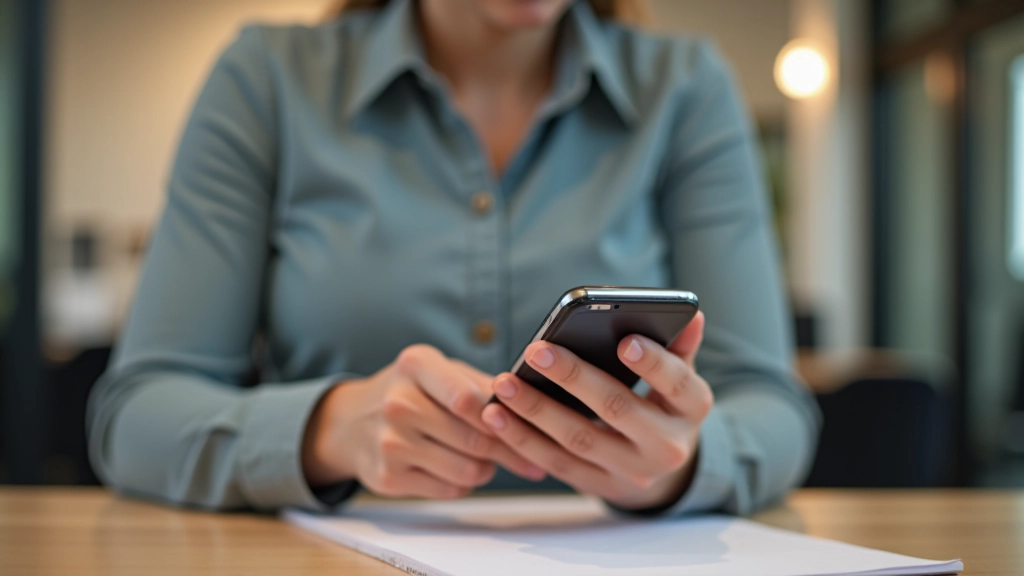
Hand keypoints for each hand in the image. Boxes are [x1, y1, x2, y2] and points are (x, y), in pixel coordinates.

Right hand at [302, 344, 544, 498]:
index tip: (529, 425)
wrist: (351, 423)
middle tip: (531, 456)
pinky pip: (450, 489)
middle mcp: (398, 402)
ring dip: (488, 468)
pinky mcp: (387, 478)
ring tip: (489, 458)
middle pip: (475, 438)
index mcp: (415, 365)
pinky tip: (460, 468)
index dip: (504, 415)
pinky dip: (465, 482)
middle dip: (509, 449)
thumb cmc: (411, 391)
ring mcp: (390, 443)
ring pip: (468, 469)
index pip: (468, 398)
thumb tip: (530, 401)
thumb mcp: (440, 370)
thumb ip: (482, 383)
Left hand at [480, 312, 711, 510]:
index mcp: (691, 409)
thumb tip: (691, 312)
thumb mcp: (679, 380)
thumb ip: (678, 346)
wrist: (661, 471)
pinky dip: (522, 439)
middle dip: (575, 378)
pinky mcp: (596, 485)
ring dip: (536, 409)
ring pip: (578, 439)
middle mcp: (665, 446)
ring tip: (504, 382)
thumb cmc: (663, 407)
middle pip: (618, 409)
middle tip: (538, 351)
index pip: (677, 385)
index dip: (653, 364)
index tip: (624, 340)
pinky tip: (496, 414)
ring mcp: (629, 470)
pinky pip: (555, 462)